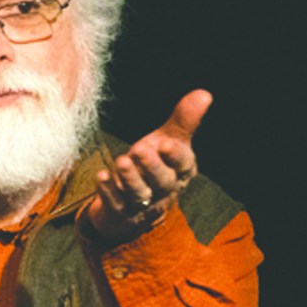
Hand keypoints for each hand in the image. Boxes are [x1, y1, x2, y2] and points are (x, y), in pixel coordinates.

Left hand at [85, 89, 210, 241]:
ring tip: (122, 161)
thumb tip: (204, 94)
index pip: (183, 165)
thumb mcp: (170, 141)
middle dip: (151, 167)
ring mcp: (142, 204)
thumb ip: (183, 120)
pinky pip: (115, 203)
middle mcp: (164, 191)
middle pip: (162, 181)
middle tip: (139, 149)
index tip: (166, 143)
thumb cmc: (157, 165)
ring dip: (130, 178)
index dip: (175, 156)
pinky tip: (102, 176)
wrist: (135, 205)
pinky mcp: (120, 212)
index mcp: (181, 172)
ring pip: (139, 194)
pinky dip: (108, 191)